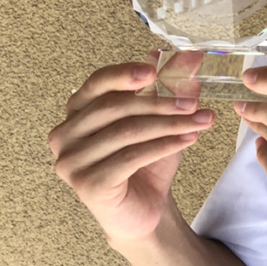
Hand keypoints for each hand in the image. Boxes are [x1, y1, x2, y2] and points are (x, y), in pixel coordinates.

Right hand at [47, 56, 216, 243]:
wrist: (145, 210)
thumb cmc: (147, 162)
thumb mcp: (161, 118)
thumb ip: (169, 86)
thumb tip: (190, 55)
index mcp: (77, 112)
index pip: (97, 83)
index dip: (125, 74)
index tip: (155, 70)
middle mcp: (65, 135)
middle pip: (115, 107)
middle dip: (160, 102)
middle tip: (194, 102)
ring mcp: (71, 162)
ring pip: (126, 132)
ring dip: (170, 124)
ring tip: (202, 121)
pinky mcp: (87, 185)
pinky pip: (130, 157)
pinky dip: (164, 145)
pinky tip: (188, 140)